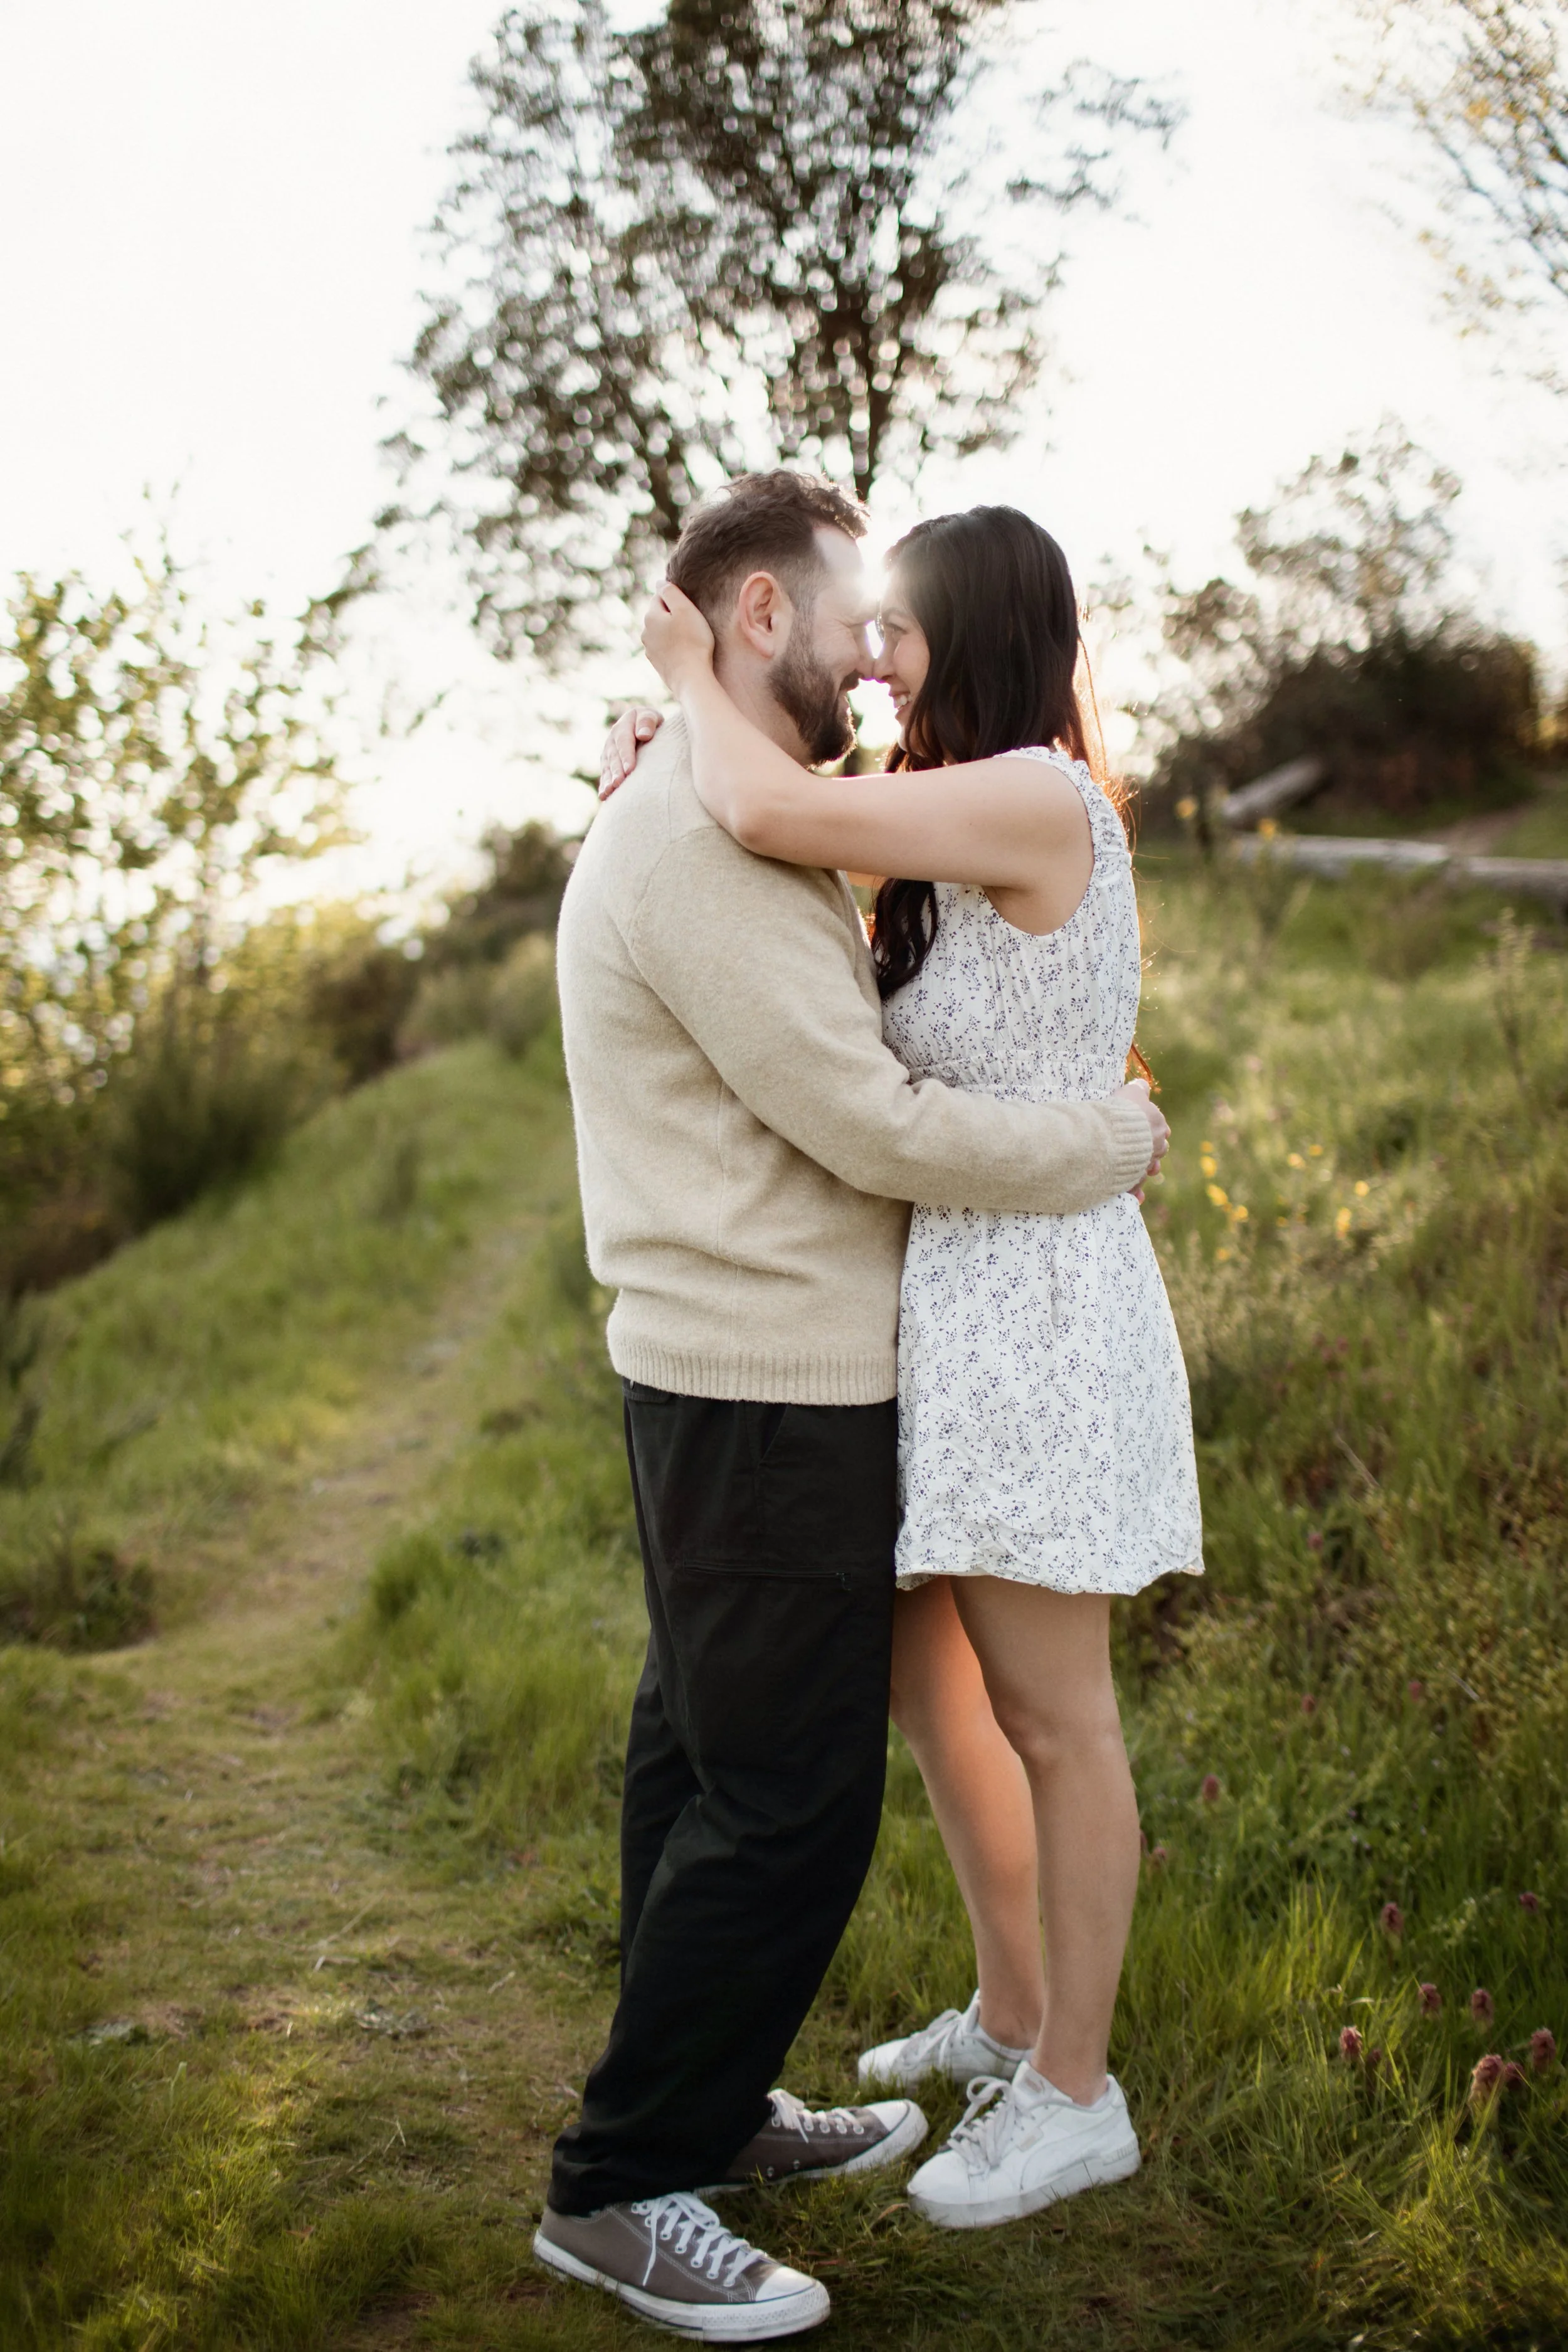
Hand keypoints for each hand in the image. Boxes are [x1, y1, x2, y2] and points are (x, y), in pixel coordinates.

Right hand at [599, 706, 662, 799]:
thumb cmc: (650, 722)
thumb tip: (643, 735)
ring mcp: (608, 753)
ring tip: (609, 793)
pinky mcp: (607, 763)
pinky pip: (605, 775)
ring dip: (608, 781)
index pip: (624, 743)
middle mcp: (612, 740)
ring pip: (607, 768)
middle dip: (616, 772)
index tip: (630, 770)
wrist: (641, 725)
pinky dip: (604, 785)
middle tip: (618, 784)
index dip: (626, 756)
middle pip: (614, 758)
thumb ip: (648, 721)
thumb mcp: (651, 715)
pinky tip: (604, 797)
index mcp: (622, 727)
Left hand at [641, 579, 715, 695]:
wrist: (691, 677)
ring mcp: (650, 649)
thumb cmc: (692, 641)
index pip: (661, 596)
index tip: (690, 610)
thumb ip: (670, 592)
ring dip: (673, 631)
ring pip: (662, 631)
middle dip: (673, 615)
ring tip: (690, 639)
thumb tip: (659, 582)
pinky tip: (685, 652)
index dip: (677, 600)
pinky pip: (665, 647)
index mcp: (650, 616)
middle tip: (692, 624)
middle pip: (660, 614)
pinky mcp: (657, 663)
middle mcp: (645, 632)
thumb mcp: (685, 608)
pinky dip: (674, 646)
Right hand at [1114, 1077, 1168, 1201]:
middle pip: (1159, 1150)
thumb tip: (1143, 1083)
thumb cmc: (1119, 1110)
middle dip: (1152, 1151)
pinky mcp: (1132, 1178)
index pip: (1161, 1128)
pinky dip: (1135, 1191)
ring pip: (1148, 1169)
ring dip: (1144, 1170)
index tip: (1144, 1131)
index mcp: (1158, 1124)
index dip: (1152, 1130)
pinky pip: (1135, 1186)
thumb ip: (1138, 1089)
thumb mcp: (1129, 1093)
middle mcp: (1156, 1145)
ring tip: (1139, 1172)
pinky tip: (1137, 1197)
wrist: (1109, 1134)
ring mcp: (1145, 1163)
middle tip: (1141, 1151)